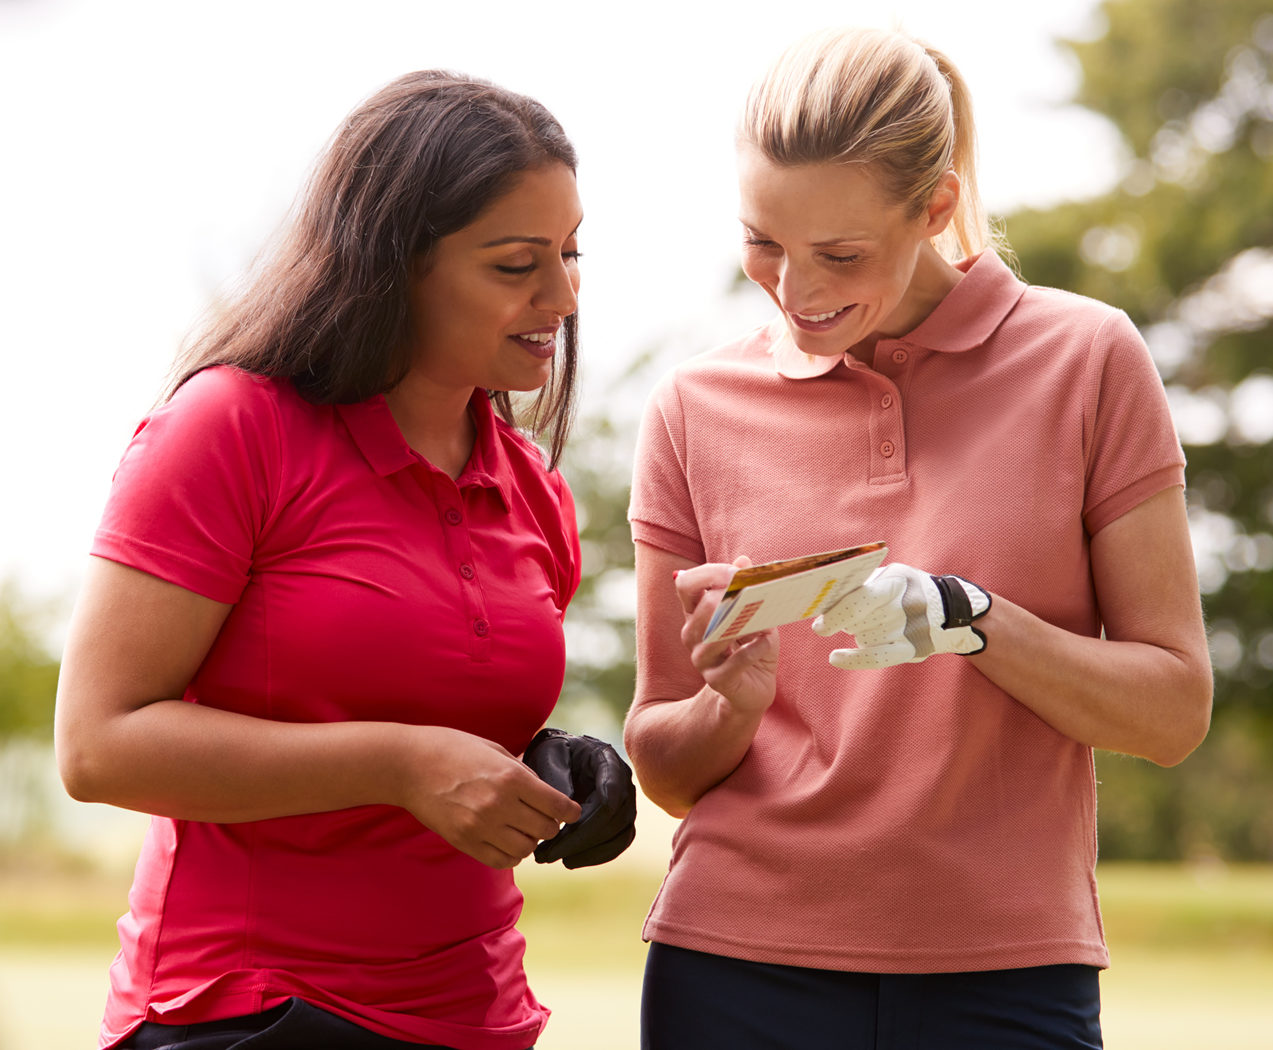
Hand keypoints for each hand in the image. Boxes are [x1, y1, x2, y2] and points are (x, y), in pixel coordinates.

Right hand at [404, 728, 581, 868]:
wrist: (409, 765)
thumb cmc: (452, 749)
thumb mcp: (494, 750)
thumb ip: (521, 771)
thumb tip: (545, 789)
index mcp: (510, 777)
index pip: (556, 805)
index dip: (570, 811)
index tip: (573, 812)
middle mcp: (499, 804)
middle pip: (545, 830)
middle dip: (550, 825)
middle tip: (545, 818)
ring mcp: (480, 826)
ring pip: (526, 849)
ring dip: (530, 841)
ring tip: (523, 830)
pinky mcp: (464, 842)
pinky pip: (501, 861)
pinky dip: (511, 855)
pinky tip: (507, 842)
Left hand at [523, 729, 636, 867]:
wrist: (563, 753)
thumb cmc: (554, 753)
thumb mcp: (549, 756)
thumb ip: (556, 778)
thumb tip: (566, 815)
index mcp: (608, 761)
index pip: (608, 798)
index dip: (584, 824)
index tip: (554, 840)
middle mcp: (624, 781)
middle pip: (614, 821)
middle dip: (581, 842)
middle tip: (547, 855)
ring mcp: (627, 801)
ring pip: (619, 836)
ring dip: (590, 853)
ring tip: (558, 859)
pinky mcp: (623, 818)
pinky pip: (618, 842)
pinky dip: (598, 855)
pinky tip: (572, 859)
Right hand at [675, 558, 778, 715]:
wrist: (752, 690)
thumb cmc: (751, 648)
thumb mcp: (753, 615)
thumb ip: (745, 590)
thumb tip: (743, 560)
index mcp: (696, 615)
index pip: (685, 585)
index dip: (707, 574)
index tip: (734, 572)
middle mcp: (692, 636)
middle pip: (702, 608)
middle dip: (729, 597)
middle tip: (753, 591)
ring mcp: (702, 660)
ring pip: (715, 636)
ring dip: (744, 624)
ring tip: (762, 618)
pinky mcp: (717, 680)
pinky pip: (735, 661)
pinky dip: (754, 648)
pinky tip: (766, 640)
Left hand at [811, 563, 989, 669]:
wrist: (952, 609)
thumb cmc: (906, 590)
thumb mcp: (890, 576)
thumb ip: (860, 584)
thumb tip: (822, 601)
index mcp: (897, 580)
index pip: (863, 597)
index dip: (838, 612)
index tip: (819, 624)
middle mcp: (906, 604)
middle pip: (860, 620)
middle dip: (845, 621)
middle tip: (834, 624)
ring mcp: (911, 628)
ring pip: (864, 637)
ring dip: (858, 633)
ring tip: (869, 625)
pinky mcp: (913, 648)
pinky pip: (877, 657)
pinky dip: (854, 659)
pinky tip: (835, 658)